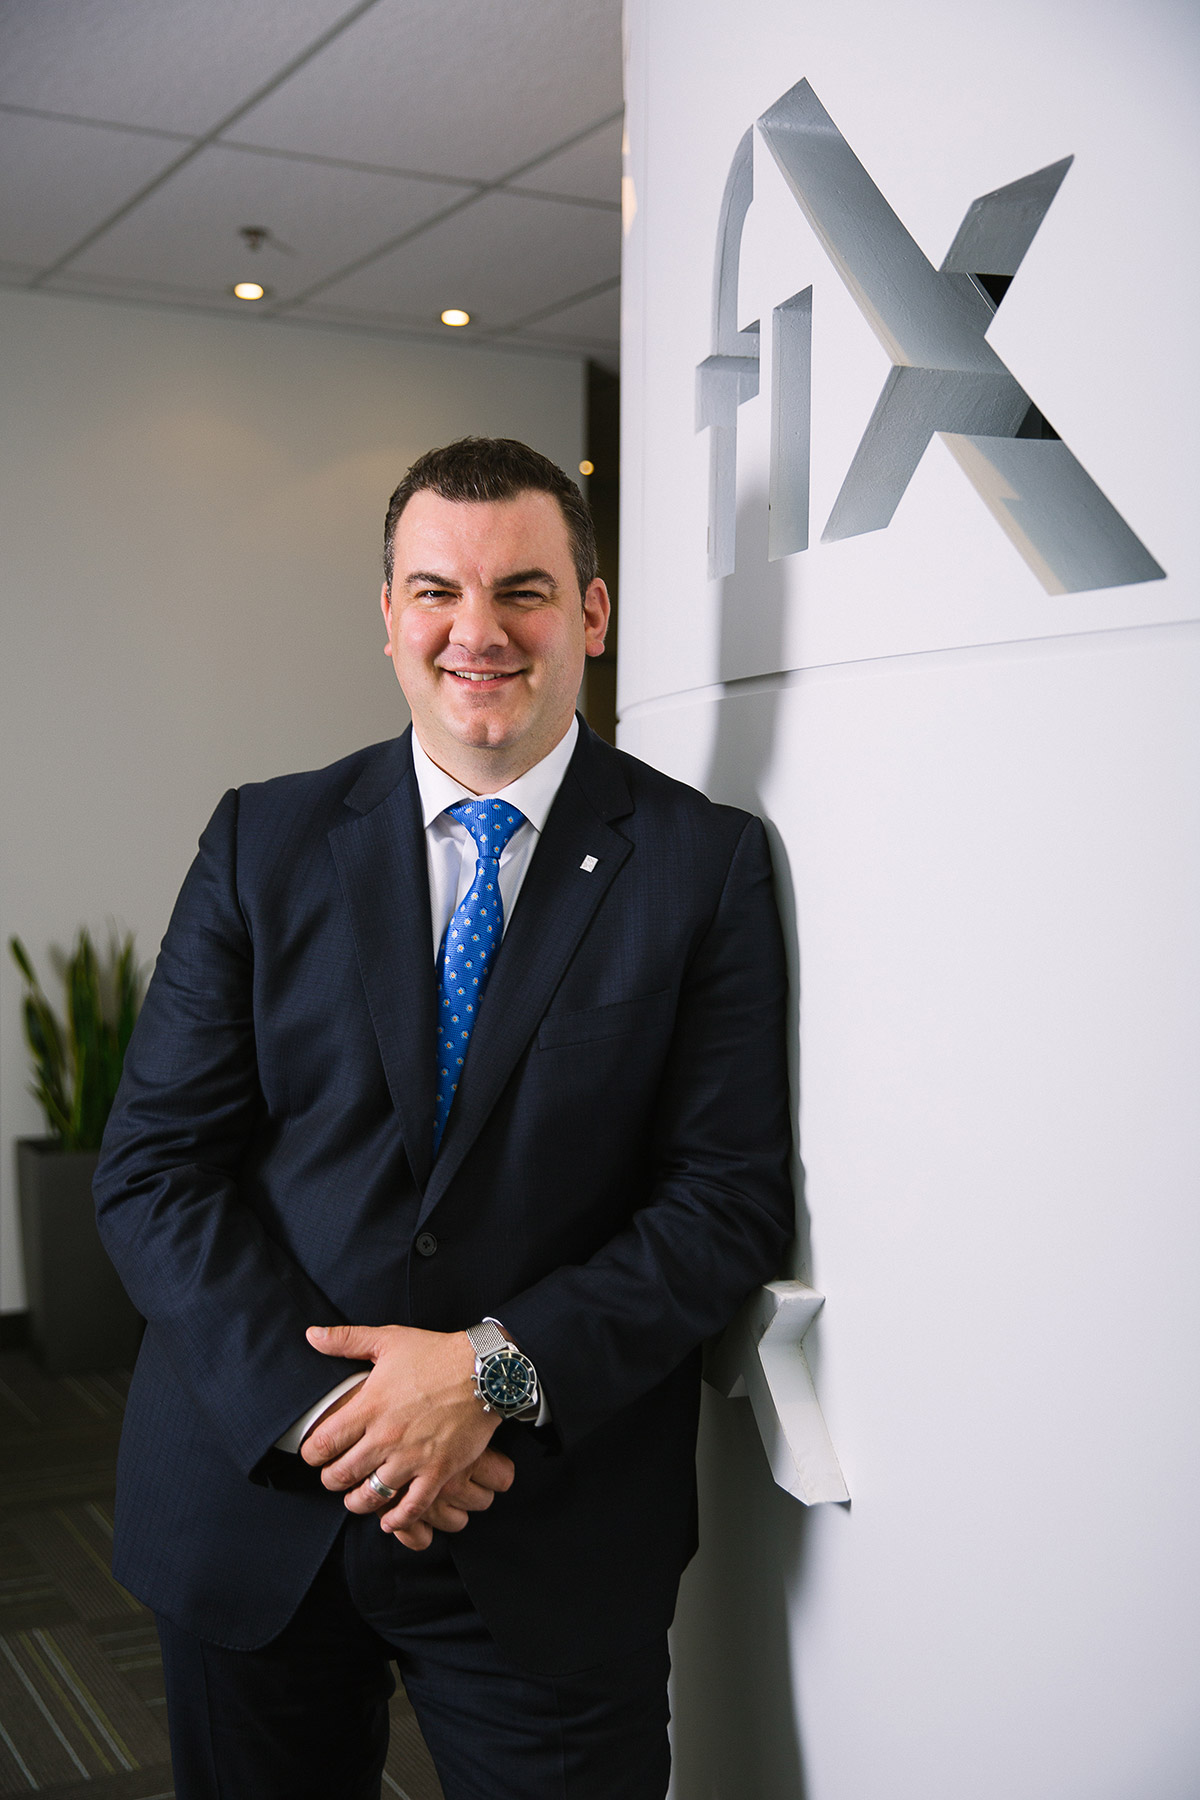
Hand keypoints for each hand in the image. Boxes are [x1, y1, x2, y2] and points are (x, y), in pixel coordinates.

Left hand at [300, 1324, 508, 1549]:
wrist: (484, 1370)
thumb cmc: (436, 1353)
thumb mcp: (389, 1339)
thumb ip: (346, 1340)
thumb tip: (311, 1335)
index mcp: (369, 1406)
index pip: (321, 1444)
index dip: (312, 1454)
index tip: (316, 1453)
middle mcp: (386, 1437)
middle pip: (340, 1476)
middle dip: (331, 1480)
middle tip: (335, 1477)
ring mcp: (413, 1457)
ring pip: (371, 1496)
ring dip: (358, 1502)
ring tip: (357, 1497)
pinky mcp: (439, 1472)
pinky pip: (412, 1508)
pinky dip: (398, 1520)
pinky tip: (390, 1519)